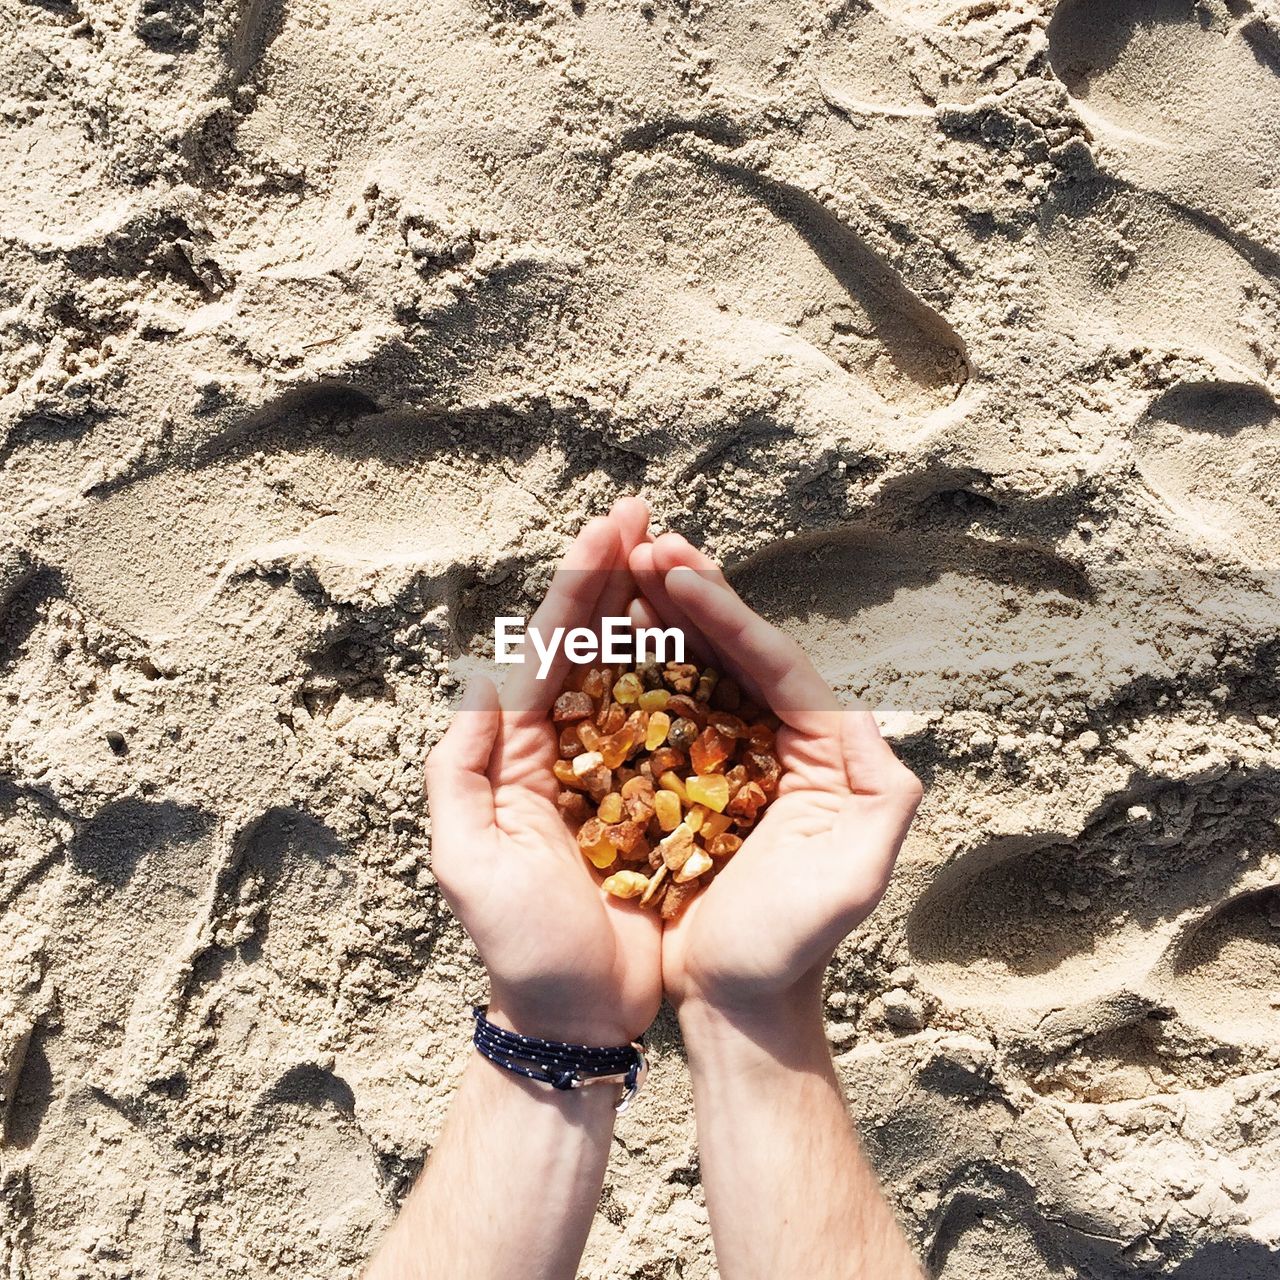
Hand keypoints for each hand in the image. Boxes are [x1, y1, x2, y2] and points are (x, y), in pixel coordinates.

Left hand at [425, 499, 661, 1045]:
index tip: (611, 528)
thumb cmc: (518, 944)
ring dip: (656, 611)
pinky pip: (683, 727)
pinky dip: (695, 678)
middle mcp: (567, 749)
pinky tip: (715, 639)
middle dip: (616, 576)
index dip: (579, 585)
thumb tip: (481, 682)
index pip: (551, 649)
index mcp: (520, 752)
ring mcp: (618, 772)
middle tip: (645, 513)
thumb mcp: (468, 860)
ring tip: (679, 553)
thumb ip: (461, 772)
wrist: (575, 1016)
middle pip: (593, 643)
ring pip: (639, 673)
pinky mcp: (663, 800)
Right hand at [627, 533, 922, 1019]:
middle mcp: (781, 743)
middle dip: (693, 594)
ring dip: (663, 616)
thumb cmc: (792, 945)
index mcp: (822, 752)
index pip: (774, 663)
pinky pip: (664, 709)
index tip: (677, 570)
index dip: (726, 613)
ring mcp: (733, 757)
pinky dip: (638, 667)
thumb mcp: (853, 881)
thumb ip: (881, 799)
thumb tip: (869, 719)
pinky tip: (609, 634)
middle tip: (646, 541)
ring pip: (697, 668)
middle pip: (735, 651)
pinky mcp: (691, 779)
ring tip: (625, 565)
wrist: (740, 1000)